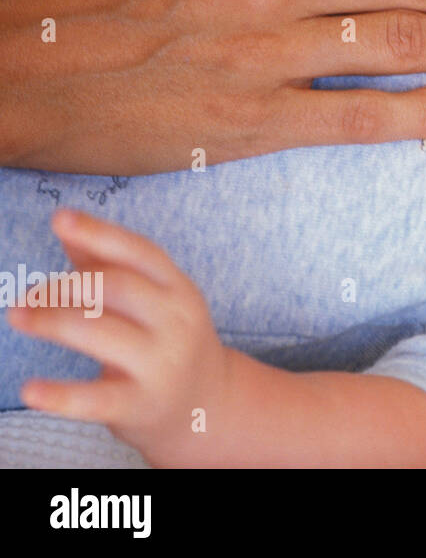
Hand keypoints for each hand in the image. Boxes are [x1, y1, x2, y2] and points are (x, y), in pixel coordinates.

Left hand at [6, 210, 229, 465]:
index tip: (61, 219)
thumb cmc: (168, 343)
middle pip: (118, 288)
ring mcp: (161, 363)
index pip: (140, 252)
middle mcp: (175, 322)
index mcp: (178, 289)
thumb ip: (109, 265)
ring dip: (52, 321)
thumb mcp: (154, 301)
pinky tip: (30, 389)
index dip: (100, 234)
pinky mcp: (141, 404)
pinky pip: (96, 399)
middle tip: (28, 294)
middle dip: (66, 284)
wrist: (207, 405)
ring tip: (19, 316)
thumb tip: (68, 226)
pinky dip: (60, 395)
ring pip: (102, 333)